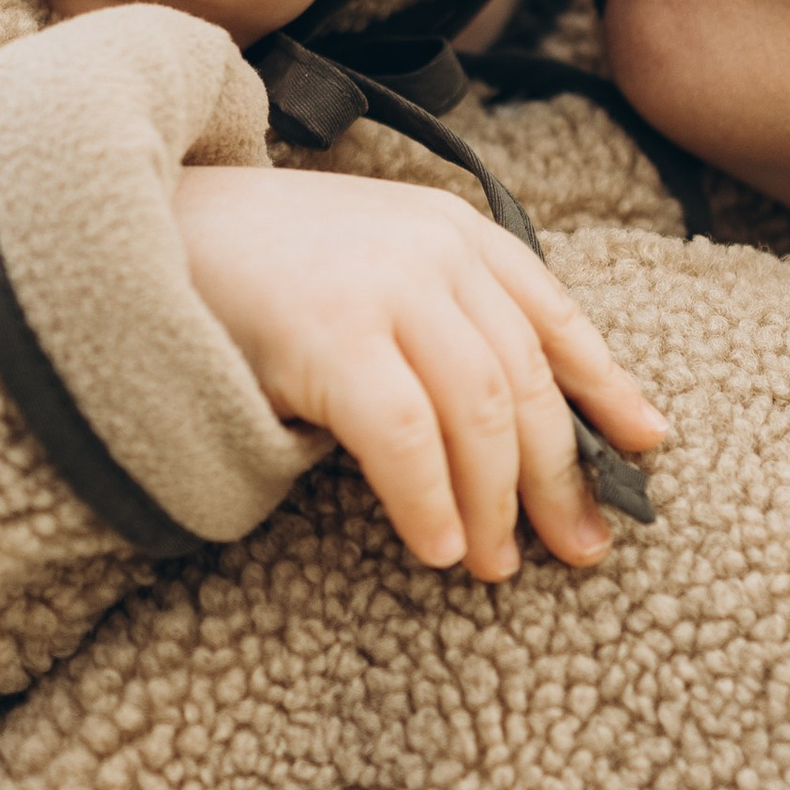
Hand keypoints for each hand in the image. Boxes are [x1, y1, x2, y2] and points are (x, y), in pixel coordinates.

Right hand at [173, 166, 667, 579]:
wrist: (142, 226)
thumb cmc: (254, 262)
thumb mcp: (369, 258)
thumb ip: (440, 309)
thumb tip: (517, 419)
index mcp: (452, 230)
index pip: (555, 315)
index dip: (608, 386)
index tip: (647, 446)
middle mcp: (434, 252)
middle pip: (527, 383)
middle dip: (561, 474)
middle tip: (580, 545)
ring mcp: (384, 290)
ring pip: (481, 416)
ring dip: (496, 502)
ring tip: (496, 562)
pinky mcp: (332, 336)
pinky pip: (407, 440)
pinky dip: (428, 502)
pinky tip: (434, 546)